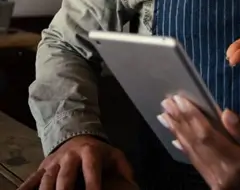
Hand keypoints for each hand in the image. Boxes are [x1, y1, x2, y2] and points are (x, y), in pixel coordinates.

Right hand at [18, 135, 136, 189]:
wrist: (76, 135)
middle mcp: (70, 156)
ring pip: (47, 179)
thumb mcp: (114, 155)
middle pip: (65, 176)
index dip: (92, 183)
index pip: (91, 169)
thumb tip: (133, 185)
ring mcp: (54, 162)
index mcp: (90, 152)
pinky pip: (32, 179)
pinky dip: (26, 187)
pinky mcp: (43, 167)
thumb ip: (124, 169)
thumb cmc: (98, 152)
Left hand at [159, 95, 239, 189]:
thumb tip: (225, 113)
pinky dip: (186, 150)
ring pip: (193, 156)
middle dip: (180, 122)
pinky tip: (177, 139)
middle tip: (167, 103)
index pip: (207, 136)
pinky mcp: (216, 188)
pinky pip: (197, 166)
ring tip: (167, 116)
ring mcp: (217, 185)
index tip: (180, 100)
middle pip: (196, 145)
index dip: (192, 117)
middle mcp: (222, 176)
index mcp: (238, 163)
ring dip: (179, 134)